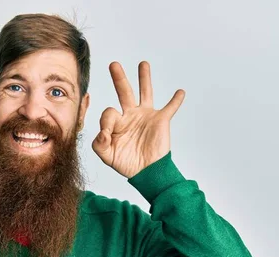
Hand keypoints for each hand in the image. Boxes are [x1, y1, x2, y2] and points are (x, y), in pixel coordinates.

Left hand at [92, 61, 184, 178]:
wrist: (147, 171)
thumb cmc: (126, 164)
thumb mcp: (106, 156)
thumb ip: (98, 144)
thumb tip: (102, 132)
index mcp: (117, 123)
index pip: (109, 112)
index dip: (106, 121)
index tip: (107, 134)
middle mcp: (130, 116)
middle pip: (124, 92)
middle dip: (119, 78)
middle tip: (113, 65)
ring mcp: (146, 116)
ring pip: (145, 92)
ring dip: (144, 78)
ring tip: (142, 64)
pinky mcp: (160, 120)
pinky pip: (170, 107)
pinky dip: (176, 100)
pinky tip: (180, 92)